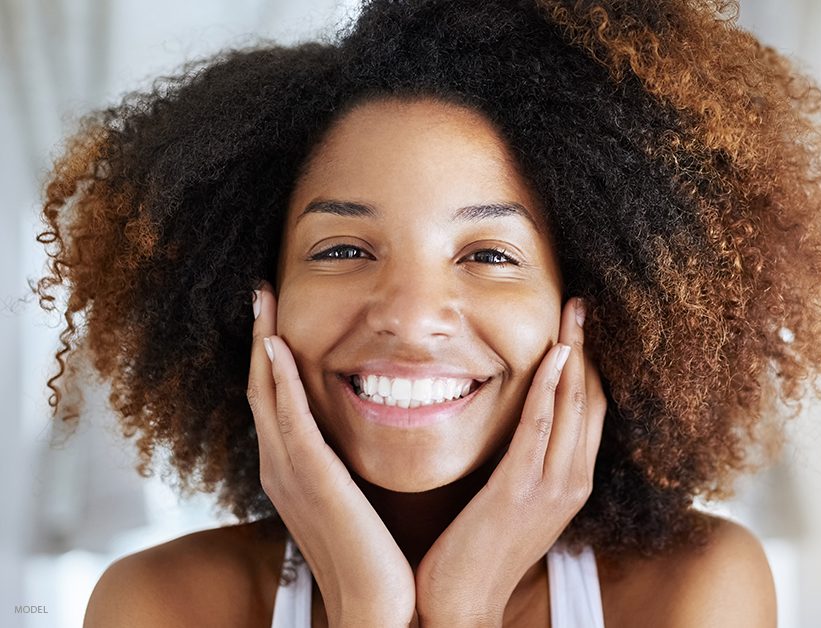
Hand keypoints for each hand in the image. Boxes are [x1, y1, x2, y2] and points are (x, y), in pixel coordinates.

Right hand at [247, 282, 414, 626]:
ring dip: (262, 343)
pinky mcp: (311, 479)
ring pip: (265, 394)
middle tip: (259, 291)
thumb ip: (346, 467)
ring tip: (262, 300)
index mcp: (291, 471)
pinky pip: (290, 420)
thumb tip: (356, 441)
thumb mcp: (353, 499)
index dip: (268, 354)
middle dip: (257, 336)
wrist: (375, 605)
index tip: (274, 314)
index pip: (272, 399)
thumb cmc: (373, 556)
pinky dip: (279, 382)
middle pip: (258, 387)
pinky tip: (277, 347)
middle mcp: (281, 467)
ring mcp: (290, 473)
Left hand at [413, 297, 606, 625]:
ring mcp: (552, 487)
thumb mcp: (515, 504)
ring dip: (575, 354)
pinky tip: (552, 355)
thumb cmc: (479, 554)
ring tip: (573, 314)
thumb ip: (526, 465)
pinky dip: (551, 387)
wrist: (463, 604)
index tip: (582, 327)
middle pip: (593, 400)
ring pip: (574, 406)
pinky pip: (542, 427)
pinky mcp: (520, 490)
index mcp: (573, 483)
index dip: (591, 365)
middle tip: (581, 305)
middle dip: (589, 348)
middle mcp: (573, 482)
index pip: (593, 411)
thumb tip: (518, 428)